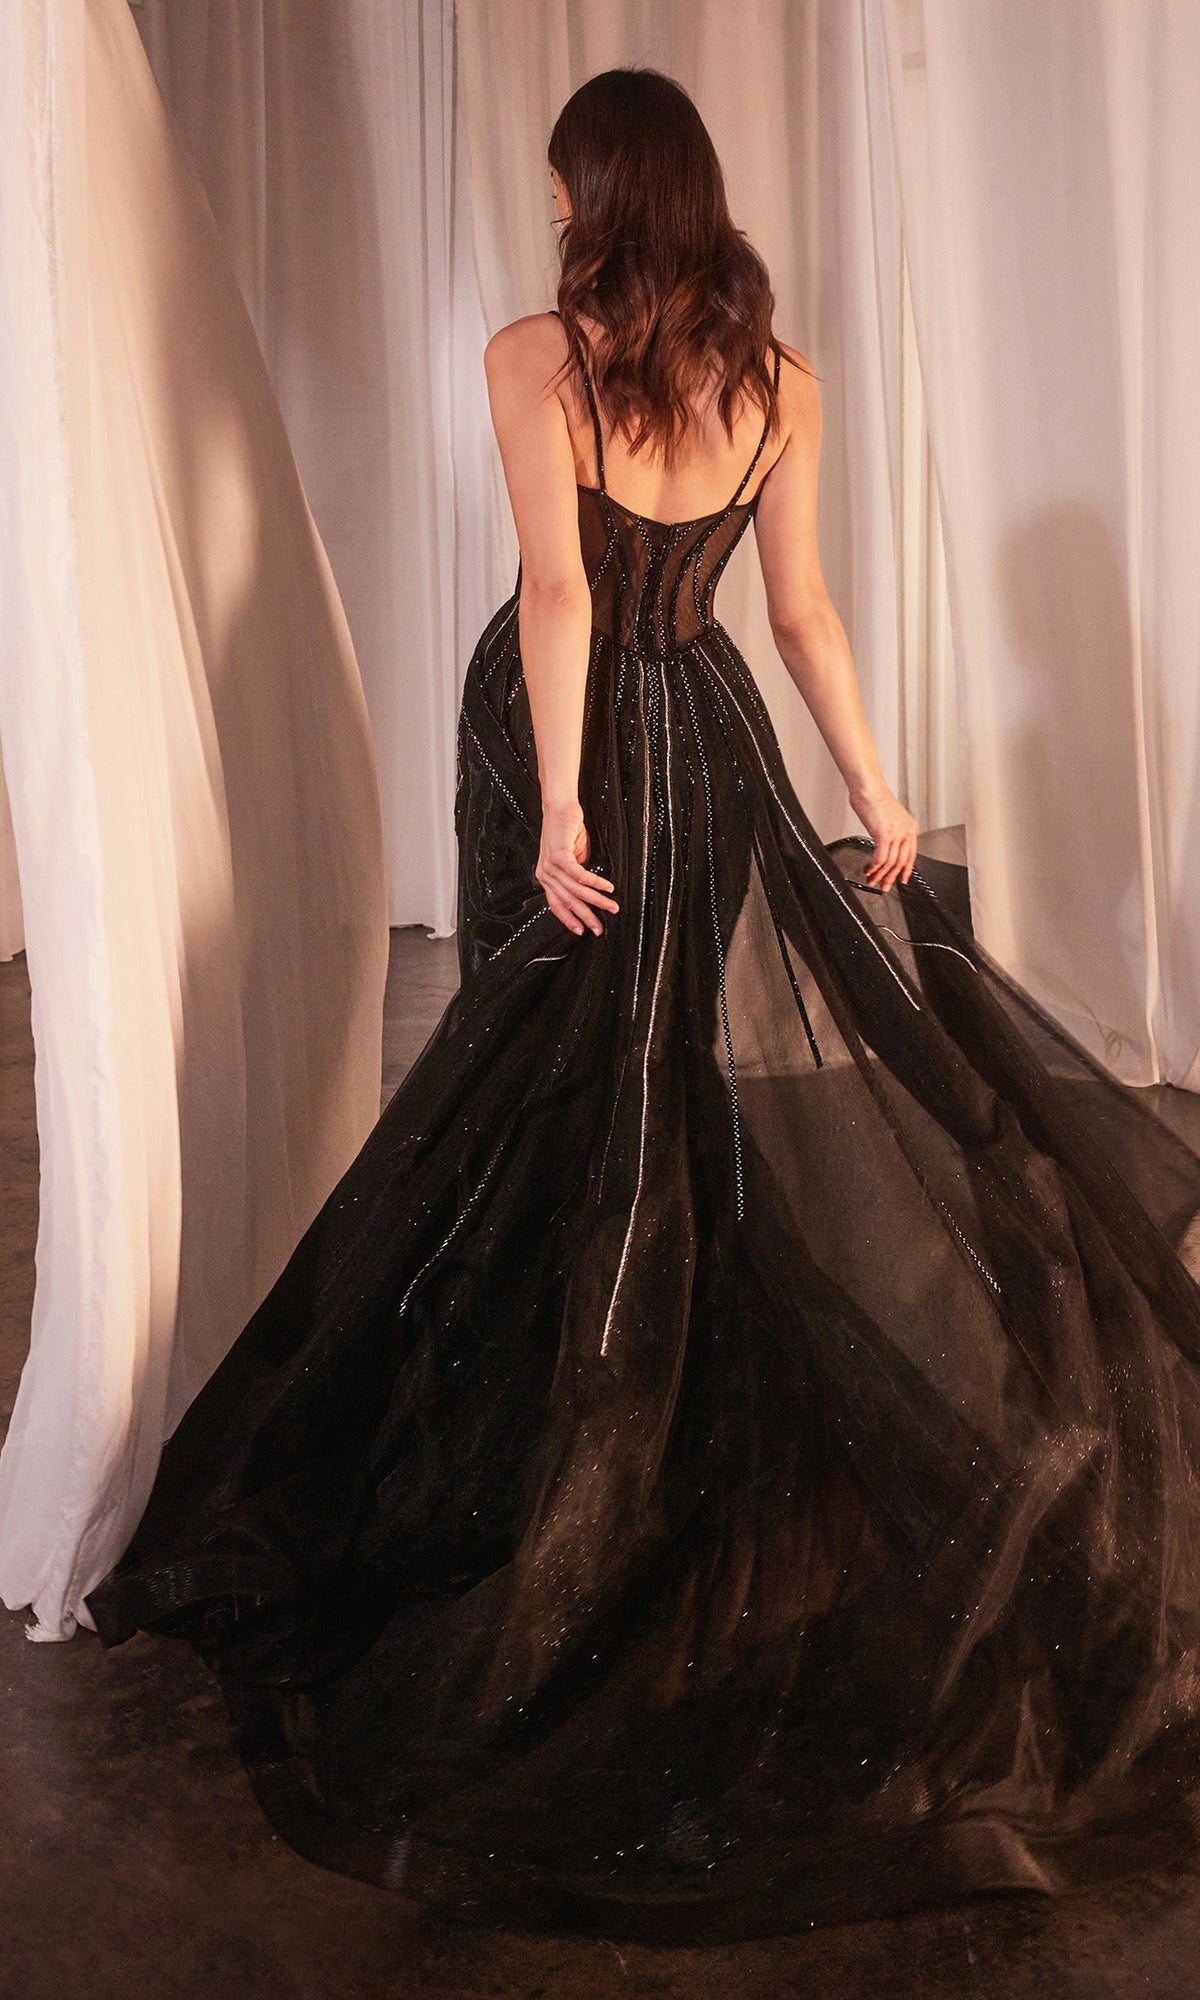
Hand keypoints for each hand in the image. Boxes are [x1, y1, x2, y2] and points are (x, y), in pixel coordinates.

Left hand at [536, 799, 619, 936]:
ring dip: (596, 901)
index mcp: (547, 877)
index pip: (556, 904)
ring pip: (576, 891)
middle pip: (567, 902)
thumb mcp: (575, 857)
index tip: (582, 931)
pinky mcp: (559, 857)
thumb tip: (590, 889)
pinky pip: (580, 876)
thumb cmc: (568, 829)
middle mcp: (545, 875)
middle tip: (599, 929)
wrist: (561, 807)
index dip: (569, 919)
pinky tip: (608, 888)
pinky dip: (595, 884)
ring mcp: (550, 867)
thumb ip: (579, 875)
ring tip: (611, 907)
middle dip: (586, 917)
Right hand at [849, 784, 917, 891]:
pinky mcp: (884, 834)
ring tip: (871, 880)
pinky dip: (874, 867)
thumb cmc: (874, 798)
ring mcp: (896, 833)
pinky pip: (880, 858)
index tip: (901, 880)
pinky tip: (869, 870)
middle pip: (900, 862)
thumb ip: (890, 832)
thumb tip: (884, 845)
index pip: (911, 855)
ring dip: (880, 874)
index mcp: (909, 827)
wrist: (868, 788)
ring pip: (890, 862)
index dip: (905, 870)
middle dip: (890, 877)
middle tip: (883, 886)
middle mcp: (906, 830)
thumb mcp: (888, 818)